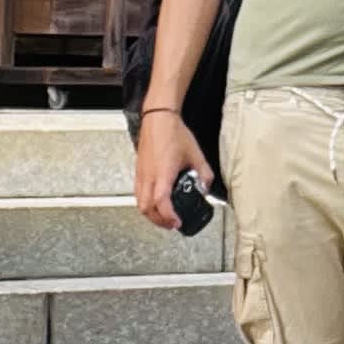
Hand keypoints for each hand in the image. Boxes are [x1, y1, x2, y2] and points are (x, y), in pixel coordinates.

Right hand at [134, 111, 212, 227]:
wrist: (158, 119)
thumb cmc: (173, 133)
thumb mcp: (196, 155)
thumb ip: (204, 174)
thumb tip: (205, 187)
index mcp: (163, 172)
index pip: (161, 201)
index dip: (168, 216)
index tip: (177, 222)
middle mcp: (149, 175)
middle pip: (147, 208)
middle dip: (159, 221)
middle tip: (172, 224)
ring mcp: (141, 174)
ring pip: (140, 203)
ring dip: (151, 214)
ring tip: (163, 217)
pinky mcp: (138, 171)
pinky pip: (138, 194)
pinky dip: (145, 204)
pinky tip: (154, 203)